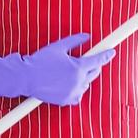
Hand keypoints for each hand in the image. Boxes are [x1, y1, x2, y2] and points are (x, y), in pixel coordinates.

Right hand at [0, 33, 116, 105]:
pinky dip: (76, 90)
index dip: (106, 55)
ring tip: (71, 73)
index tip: (112, 52)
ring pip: (86, 85)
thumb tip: (87, 36)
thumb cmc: (40, 60)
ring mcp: (73, 92)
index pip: (98, 60)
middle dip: (93, 66)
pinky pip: (78, 96)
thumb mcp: (58, 47)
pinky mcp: (66, 101)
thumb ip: (75, 41)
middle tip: (86, 61)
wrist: (25, 78)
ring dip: (83, 78)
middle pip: (94, 73)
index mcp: (78, 67)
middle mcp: (78, 81)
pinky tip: (69, 85)